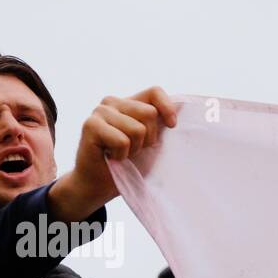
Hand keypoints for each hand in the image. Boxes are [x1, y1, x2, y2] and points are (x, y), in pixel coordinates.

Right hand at [49, 87, 177, 220]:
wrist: (99, 185)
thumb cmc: (128, 165)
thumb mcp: (151, 143)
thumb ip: (161, 125)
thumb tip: (187, 109)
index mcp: (129, 103)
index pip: (155, 92)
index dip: (167, 108)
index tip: (172, 126)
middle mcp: (113, 102)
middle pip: (149, 113)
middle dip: (149, 138)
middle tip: (134, 150)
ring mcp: (100, 111)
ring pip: (137, 128)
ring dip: (133, 149)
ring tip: (121, 154)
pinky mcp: (90, 124)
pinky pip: (122, 140)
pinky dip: (121, 155)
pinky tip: (111, 157)